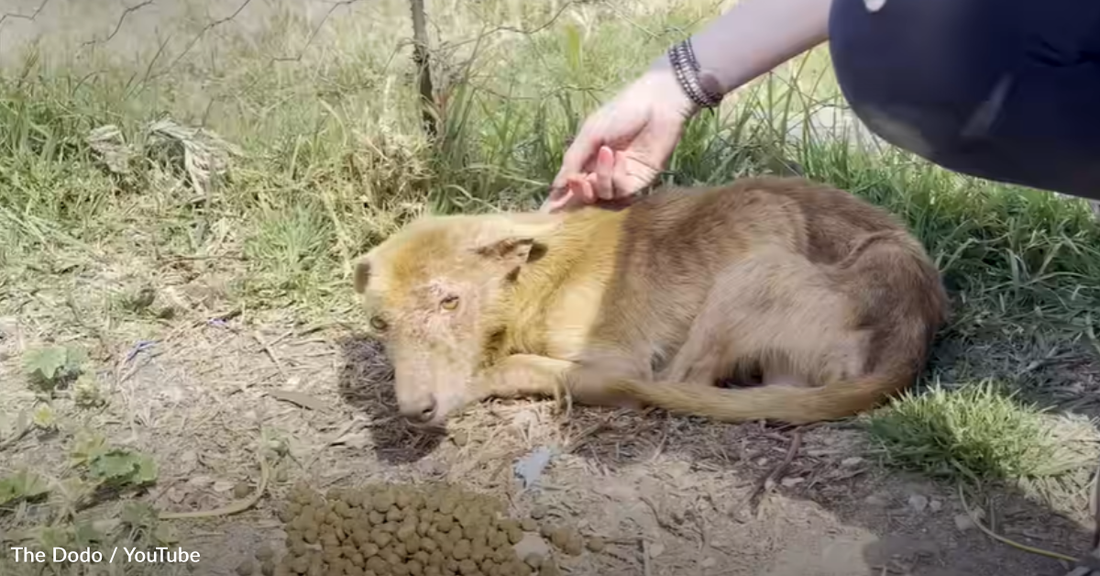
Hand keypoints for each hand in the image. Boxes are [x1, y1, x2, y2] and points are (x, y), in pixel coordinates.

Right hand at [542, 67, 697, 212]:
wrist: (657, 104)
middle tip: (578, 180)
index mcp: (588, 158)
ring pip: (604, 196)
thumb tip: (555, 187)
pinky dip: (617, 175)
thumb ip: (573, 160)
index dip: (560, 198)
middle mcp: (603, 171)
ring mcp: (622, 177)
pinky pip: (622, 190)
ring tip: (606, 152)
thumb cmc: (622, 112)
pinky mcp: (641, 180)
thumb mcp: (590, 134)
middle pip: (586, 196)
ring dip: (600, 178)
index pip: (571, 184)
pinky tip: (620, 156)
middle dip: (579, 192)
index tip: (547, 211)